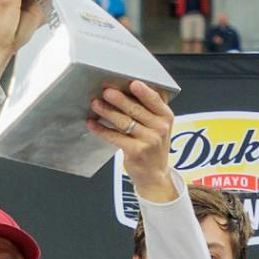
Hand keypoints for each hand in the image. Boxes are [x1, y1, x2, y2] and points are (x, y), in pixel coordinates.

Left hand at [89, 82, 176, 201]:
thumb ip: (149, 109)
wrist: (154, 175)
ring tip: (95, 104)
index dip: (143, 91)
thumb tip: (126, 89)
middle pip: (136, 109)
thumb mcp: (158, 126)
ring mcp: (149, 141)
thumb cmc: (153, 146)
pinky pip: (115, 137)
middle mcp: (160, 128)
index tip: (131, 83)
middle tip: (105, 91)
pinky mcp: (136, 152)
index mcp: (166, 116)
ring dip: (107, 112)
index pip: (154, 100)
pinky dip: (102, 130)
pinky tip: (92, 123)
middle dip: (119, 99)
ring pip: (124, 122)